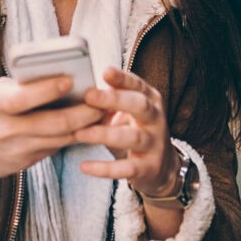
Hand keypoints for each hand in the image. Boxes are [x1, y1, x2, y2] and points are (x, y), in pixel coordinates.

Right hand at [0, 75, 103, 191]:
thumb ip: (21, 89)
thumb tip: (59, 80)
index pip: (27, 96)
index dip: (52, 88)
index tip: (73, 78)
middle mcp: (8, 130)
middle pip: (56, 123)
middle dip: (86, 112)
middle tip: (104, 100)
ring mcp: (18, 150)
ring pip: (62, 138)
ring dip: (86, 126)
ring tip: (104, 112)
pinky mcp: (24, 163)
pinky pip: (54, 148)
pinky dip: (71, 136)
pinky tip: (85, 126)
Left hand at [75, 68, 179, 196]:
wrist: (161, 166)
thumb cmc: (136, 130)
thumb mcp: (129, 111)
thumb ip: (111, 100)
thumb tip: (79, 87)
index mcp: (150, 100)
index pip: (138, 85)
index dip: (122, 78)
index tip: (105, 71)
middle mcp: (155, 119)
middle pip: (139, 105)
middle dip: (114, 99)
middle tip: (89, 96)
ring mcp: (154, 143)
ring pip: (132, 137)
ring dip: (104, 134)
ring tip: (79, 133)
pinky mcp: (148, 167)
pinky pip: (126, 168)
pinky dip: (104, 168)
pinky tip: (84, 166)